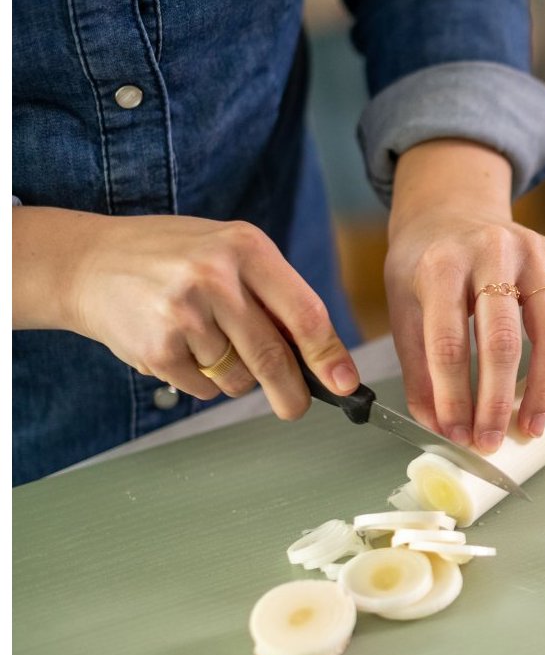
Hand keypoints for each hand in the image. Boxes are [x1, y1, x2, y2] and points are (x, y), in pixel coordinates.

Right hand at [13, 207, 357, 418]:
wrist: (88, 262)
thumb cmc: (172, 259)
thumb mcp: (228, 253)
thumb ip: (274, 296)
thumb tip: (323, 359)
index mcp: (246, 248)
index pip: (304, 313)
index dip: (329, 356)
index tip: (345, 384)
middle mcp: (215, 277)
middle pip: (273, 357)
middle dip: (292, 394)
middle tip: (295, 407)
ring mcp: (183, 315)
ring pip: (239, 379)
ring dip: (235, 378)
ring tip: (206, 342)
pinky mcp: (158, 348)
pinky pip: (205, 389)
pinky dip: (202, 381)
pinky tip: (179, 347)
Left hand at [385, 140, 544, 452]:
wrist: (454, 209)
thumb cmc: (425, 266)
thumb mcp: (404, 308)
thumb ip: (420, 370)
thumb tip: (441, 427)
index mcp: (441, 265)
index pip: (448, 343)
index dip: (453, 396)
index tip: (456, 433)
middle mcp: (490, 252)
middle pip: (501, 340)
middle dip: (498, 400)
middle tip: (493, 441)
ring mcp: (531, 252)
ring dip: (543, 388)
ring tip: (533, 428)